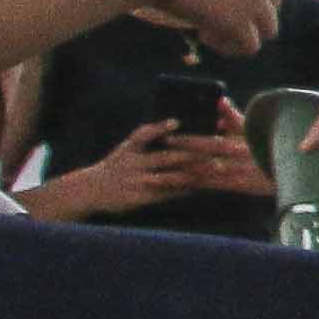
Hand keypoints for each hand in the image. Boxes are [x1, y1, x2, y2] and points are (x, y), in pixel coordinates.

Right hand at [20, 118, 272, 222]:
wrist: (90, 191)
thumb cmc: (115, 166)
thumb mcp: (127, 147)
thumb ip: (149, 134)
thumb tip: (177, 121)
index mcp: (134, 146)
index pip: (155, 133)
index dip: (174, 127)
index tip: (194, 121)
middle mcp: (137, 161)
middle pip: (175, 152)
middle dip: (203, 148)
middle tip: (227, 144)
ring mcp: (140, 180)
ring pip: (174, 174)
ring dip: (198, 170)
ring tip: (220, 166)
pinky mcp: (143, 197)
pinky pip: (170, 192)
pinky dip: (187, 188)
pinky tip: (206, 186)